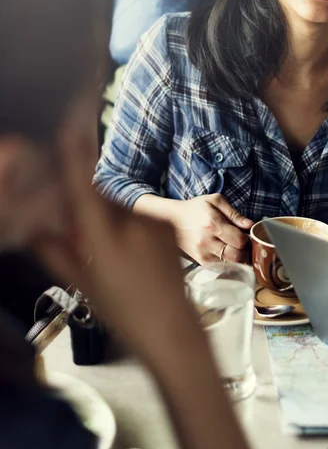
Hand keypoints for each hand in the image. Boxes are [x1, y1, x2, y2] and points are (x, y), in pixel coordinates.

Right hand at [33, 129, 200, 356]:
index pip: (84, 187)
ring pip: (120, 207)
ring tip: (118, 253)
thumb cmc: (125, 313)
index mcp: (104, 240)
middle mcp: (130, 226)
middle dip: (88, 204)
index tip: (70, 122)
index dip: (76, 152)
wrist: (173, 326)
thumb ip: (57, 253)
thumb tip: (33, 230)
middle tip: (87, 234)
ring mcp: (153, 225)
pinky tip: (134, 251)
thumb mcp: (85, 286)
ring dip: (111, 217)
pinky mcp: (167, 227)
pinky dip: (130, 224)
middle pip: (100, 196)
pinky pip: (140, 215)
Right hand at [171, 194, 253, 263]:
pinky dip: (228, 259)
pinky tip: (224, 249)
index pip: (239, 240)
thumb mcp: (215, 201)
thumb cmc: (196, 209)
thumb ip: (234, 213)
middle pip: (237, 256)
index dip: (247, 238)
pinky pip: (222, 265)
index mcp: (212, 224)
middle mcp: (206, 241)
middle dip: (246, 251)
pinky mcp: (201, 261)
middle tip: (244, 243)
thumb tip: (250, 225)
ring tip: (234, 245)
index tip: (246, 234)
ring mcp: (203, 254)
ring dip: (238, 256)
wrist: (171, 220)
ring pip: (231, 263)